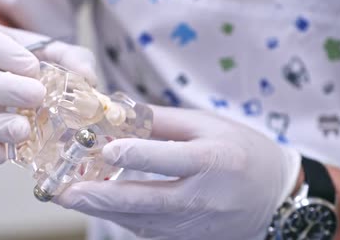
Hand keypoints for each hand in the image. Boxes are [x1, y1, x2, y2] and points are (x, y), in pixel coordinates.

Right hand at [0, 22, 96, 164]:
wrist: (5, 79)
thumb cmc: (29, 62)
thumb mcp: (52, 51)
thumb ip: (72, 59)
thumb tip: (88, 79)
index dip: (3, 53)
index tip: (32, 67)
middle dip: (5, 91)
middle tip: (36, 97)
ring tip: (24, 131)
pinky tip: (4, 154)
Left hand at [55, 106, 300, 239]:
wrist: (275, 197)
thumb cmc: (241, 152)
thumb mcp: (208, 125)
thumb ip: (162, 121)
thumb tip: (116, 112)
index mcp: (214, 161)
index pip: (170, 159)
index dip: (137, 154)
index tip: (106, 150)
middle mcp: (204, 198)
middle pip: (148, 201)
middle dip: (101, 197)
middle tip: (64, 192)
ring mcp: (196, 225)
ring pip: (141, 221)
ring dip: (103, 210)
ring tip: (68, 197)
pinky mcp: (188, 239)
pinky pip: (148, 230)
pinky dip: (120, 218)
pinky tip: (96, 206)